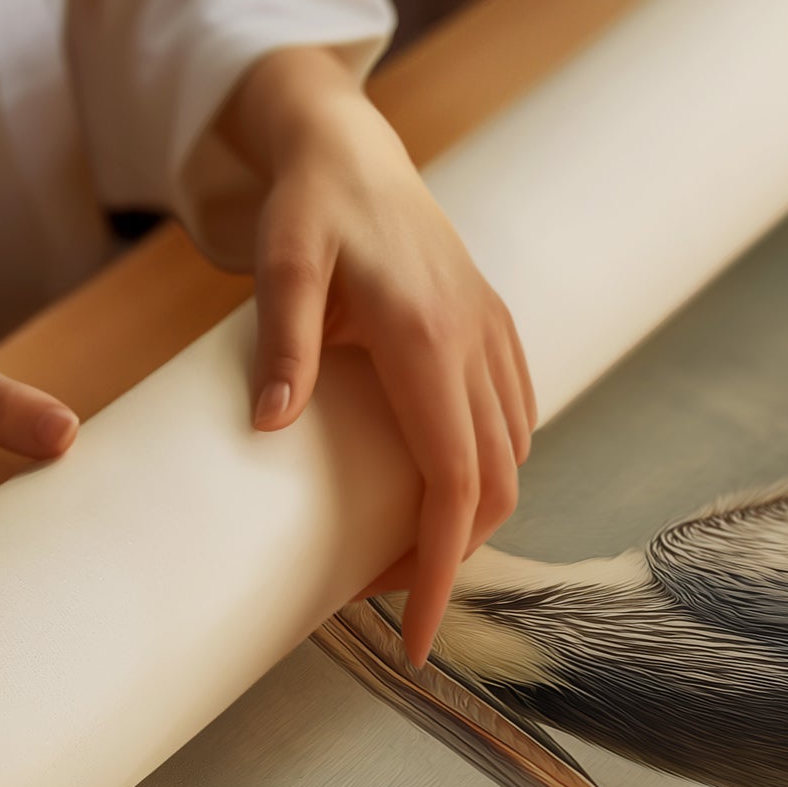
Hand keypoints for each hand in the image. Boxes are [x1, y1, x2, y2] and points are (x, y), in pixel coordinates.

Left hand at [215, 49, 537, 665]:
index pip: (452, 481)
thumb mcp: (280, 261)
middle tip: (387, 600)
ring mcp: (493, 336)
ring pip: (511, 459)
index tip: (416, 639)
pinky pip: (515, 420)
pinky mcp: (495, 330)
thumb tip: (272, 425)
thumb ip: (282, 340)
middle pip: (493, 486)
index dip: (440, 571)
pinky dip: (488, 470)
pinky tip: (444, 484)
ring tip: (405, 552)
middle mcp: (475, 342)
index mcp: (425, 337)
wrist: (352, 147)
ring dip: (469, 518)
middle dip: (450, 560)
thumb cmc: (309, 205)